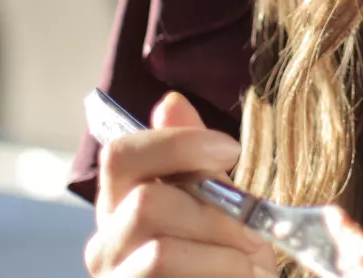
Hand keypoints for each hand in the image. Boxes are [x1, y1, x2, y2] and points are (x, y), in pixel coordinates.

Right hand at [85, 92, 275, 277]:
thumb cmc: (225, 263)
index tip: (231, 151)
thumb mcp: (219, 208)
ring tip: (252, 267)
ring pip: (160, 252)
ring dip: (225, 256)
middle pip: (146, 203)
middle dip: (216, 215)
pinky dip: (224, 275)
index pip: (121, 154)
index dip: (177, 143)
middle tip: (256, 233)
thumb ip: (196, 164)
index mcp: (123, 206)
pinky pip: (169, 275)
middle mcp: (106, 246)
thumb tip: (171, 101)